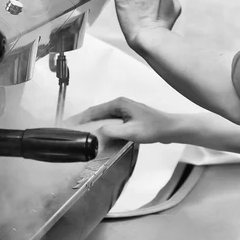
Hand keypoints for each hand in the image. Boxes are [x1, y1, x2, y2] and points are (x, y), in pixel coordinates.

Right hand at [64, 97, 179, 143]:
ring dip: (92, 125)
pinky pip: (111, 122)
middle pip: (96, 113)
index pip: (94, 110)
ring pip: (103, 118)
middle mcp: (120, 104)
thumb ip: (112, 131)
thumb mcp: (131, 132)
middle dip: (83, 121)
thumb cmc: (154, 128)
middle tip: (70, 131)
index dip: (80, 118)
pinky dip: (102, 127)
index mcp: (119, 104)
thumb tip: (96, 132)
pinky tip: (98, 136)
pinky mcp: (128, 118)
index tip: (68, 124)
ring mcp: (124, 111)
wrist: (171, 129)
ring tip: (80, 134)